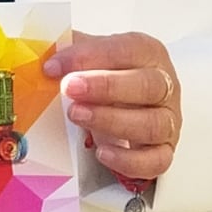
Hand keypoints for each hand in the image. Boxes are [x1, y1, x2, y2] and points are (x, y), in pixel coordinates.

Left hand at [44, 30, 181, 181]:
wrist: (125, 104)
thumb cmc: (108, 76)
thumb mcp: (91, 56)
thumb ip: (71, 50)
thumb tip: (42, 54)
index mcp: (148, 53)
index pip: (127, 50)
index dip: (90, 56)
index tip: (54, 66)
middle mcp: (165, 85)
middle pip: (147, 86)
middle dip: (106, 87)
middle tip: (69, 89)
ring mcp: (169, 120)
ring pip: (152, 124)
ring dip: (112, 121)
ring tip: (77, 116)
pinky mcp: (164, 151)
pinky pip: (156, 161)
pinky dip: (129, 160)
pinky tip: (102, 153)